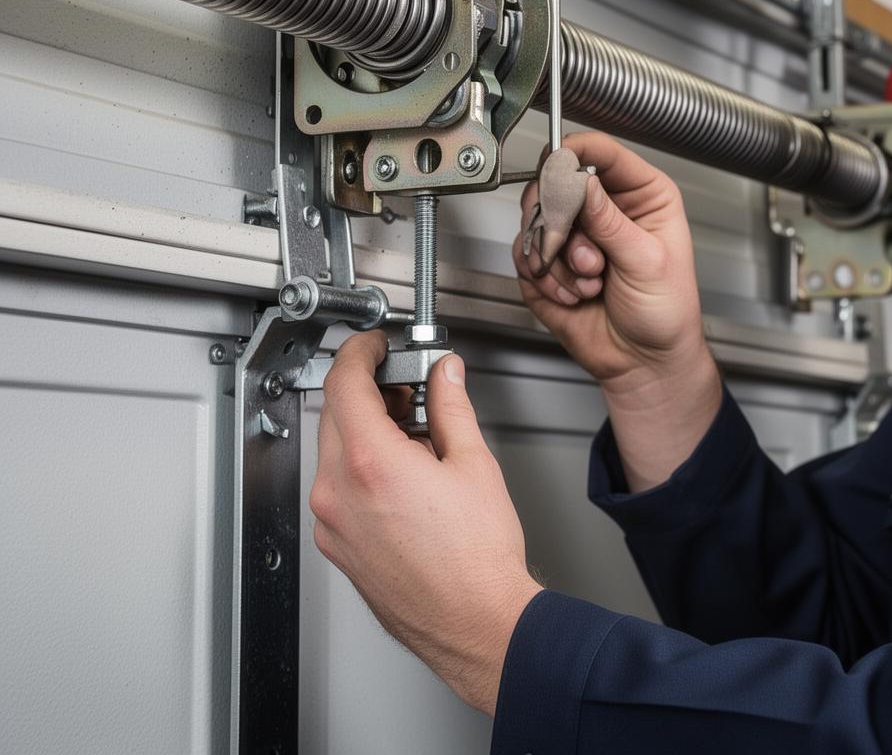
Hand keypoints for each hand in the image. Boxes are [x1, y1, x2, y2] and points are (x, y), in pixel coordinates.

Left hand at [310, 331, 541, 714]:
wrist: (475, 625)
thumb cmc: (478, 559)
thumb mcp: (473, 463)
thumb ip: (452, 406)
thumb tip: (446, 376)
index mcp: (370, 462)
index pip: (346, 380)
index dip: (361, 351)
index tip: (376, 346)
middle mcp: (338, 491)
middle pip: (336, 412)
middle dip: (369, 390)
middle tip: (408, 388)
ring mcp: (332, 522)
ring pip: (334, 449)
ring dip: (365, 428)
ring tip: (415, 436)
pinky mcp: (336, 545)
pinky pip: (337, 486)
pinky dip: (360, 466)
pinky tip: (402, 473)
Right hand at [513, 132, 720, 489]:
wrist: (644, 362)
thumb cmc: (665, 313)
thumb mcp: (646, 260)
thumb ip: (609, 218)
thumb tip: (581, 180)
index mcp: (641, 195)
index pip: (601, 152)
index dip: (575, 155)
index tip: (558, 166)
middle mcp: (604, 209)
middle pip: (555, 183)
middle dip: (563, 223)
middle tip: (585, 252)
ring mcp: (574, 235)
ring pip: (536, 220)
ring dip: (559, 259)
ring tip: (590, 281)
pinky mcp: (550, 264)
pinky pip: (526, 255)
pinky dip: (547, 279)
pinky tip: (574, 294)